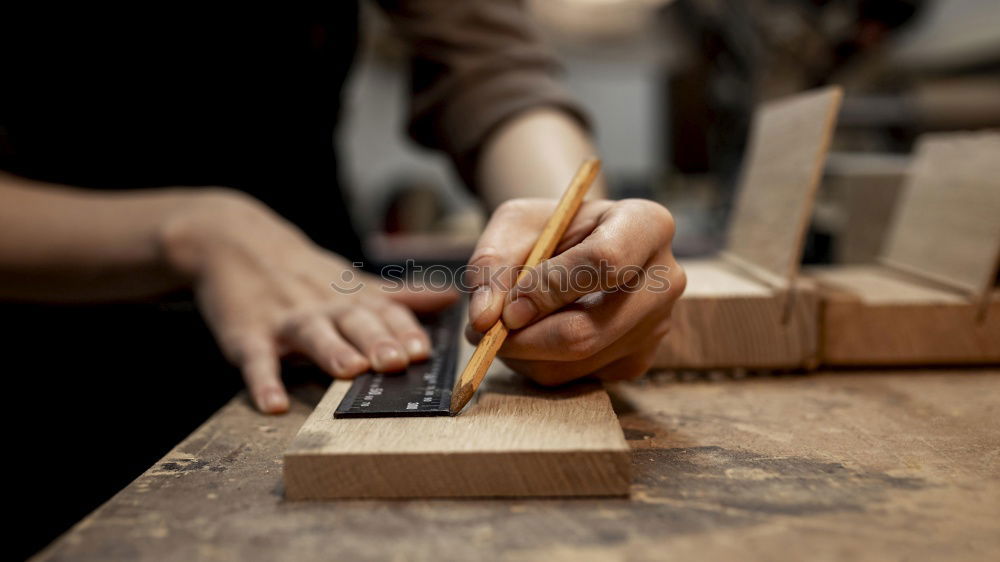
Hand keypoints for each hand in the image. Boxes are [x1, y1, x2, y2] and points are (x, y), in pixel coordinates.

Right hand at [162, 190, 456, 413]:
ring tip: (349, 371)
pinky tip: (273, 405)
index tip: (423, 351)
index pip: (386, 312)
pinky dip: (263, 382)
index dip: (405, 330)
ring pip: (312, 334)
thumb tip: (454, 297)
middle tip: (397, 362)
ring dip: (332, 351)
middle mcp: (325, 307)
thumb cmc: (306, 274)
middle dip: (378, 341)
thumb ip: (401, 296)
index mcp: (352, 298)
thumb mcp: (354, 281)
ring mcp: (286, 320)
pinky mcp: (247, 335)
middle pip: (355, 322)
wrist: (235, 241)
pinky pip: (256, 360)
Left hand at [465, 198, 684, 384]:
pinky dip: (538, 364)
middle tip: (486, 329)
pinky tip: (533, 335)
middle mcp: (665, 278)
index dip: (549, 289)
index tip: (508, 306)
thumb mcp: (514, 225)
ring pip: (575, 362)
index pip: (605, 262)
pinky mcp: (637, 361)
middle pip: (588, 330)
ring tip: (502, 327)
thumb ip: (492, 265)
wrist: (577, 246)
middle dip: (524, 337)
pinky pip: (577, 379)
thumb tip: (485, 319)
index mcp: (646, 224)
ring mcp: (656, 326)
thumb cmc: (548, 229)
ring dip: (523, 353)